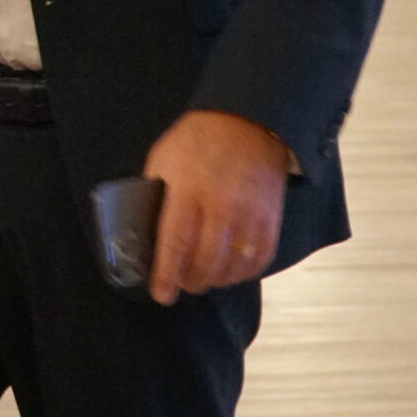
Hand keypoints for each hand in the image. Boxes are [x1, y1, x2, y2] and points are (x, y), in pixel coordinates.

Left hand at [142, 110, 288, 304]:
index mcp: (188, 190)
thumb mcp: (163, 160)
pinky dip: (244, 273)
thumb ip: (156, 195)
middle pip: (206, 261)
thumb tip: (145, 231)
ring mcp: (250, 215)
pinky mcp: (271, 220)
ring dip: (217, 280)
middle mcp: (221, 207)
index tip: (161, 294)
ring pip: (234, 266)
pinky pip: (259, 259)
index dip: (167, 274)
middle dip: (191, 281)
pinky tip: (231, 272)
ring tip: (205, 279)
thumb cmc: (196, 141)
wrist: (248, 122)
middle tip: (183, 284)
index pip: (175, 243)